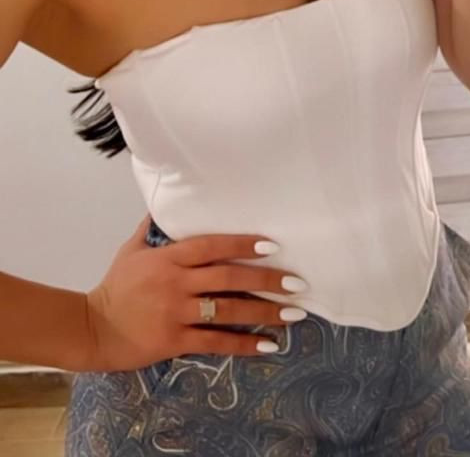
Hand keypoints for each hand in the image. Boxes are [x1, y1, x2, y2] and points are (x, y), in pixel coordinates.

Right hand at [83, 213, 306, 371]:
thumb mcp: (131, 250)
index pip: (213, 246)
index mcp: (169, 259)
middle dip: (266, 280)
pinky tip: (268, 346)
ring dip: (264, 312)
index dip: (243, 244)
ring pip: (228, 310)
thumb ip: (151, 229)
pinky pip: (216, 342)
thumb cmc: (115, 286)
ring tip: (293, 314)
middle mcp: (177, 283)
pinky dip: (244, 344)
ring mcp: (176, 313)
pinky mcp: (174, 340)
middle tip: (297, 283)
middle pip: (229, 278)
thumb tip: (163, 202)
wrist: (92, 328)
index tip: (272, 245)